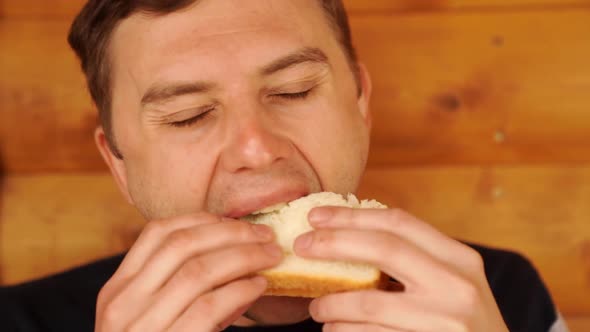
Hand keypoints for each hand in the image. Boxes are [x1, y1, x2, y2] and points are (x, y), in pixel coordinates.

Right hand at [95, 213, 281, 331]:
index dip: (203, 220)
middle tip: (266, 235)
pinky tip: (259, 287)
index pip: (157, 233)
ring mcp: (139, 328)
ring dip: (243, 257)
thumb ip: (181, 288)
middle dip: (232, 233)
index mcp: (118, 290)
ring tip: (271, 257)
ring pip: (198, 271)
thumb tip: (235, 253)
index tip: (237, 222)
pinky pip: (209, 306)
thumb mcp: (155, 320)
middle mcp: (122, 304)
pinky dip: (240, 290)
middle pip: (182, 244)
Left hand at [294, 207, 508, 331]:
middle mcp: (457, 286)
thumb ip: (414, 261)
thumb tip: (346, 238)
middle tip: (302, 246)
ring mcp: (445, 322)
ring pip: (369, 302)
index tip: (317, 215)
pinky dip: (344, 331)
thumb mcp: (451, 283)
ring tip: (316, 307)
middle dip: (333, 243)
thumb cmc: (463, 324)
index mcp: (460, 259)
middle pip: (383, 248)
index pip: (399, 222)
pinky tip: (335, 330)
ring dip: (331, 303)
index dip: (352, 215)